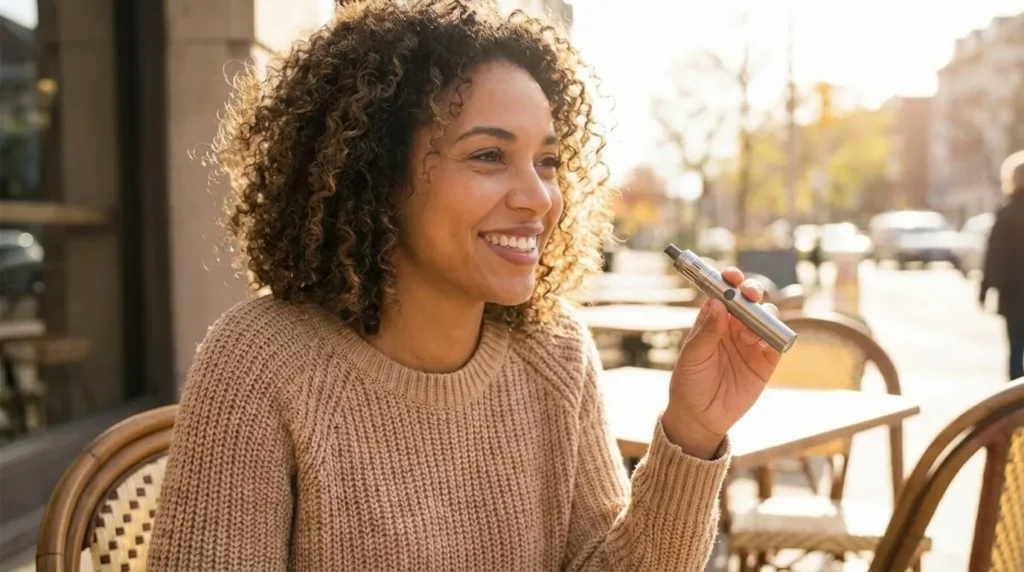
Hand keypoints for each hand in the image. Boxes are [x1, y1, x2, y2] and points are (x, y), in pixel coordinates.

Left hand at [662, 268, 781, 458]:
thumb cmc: (689, 383)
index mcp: (712, 321)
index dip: (728, 281)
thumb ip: (707, 332)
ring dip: (762, 315)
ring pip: (765, 317)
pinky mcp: (765, 361)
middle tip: (749, 293)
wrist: (700, 417)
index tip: (730, 275)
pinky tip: (764, 343)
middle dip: (751, 291)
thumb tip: (717, 303)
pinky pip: (776, 342)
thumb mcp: (692, 356)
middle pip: (748, 300)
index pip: (723, 293)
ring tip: (748, 333)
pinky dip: (775, 337)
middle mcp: (733, 327)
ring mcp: (751, 343)